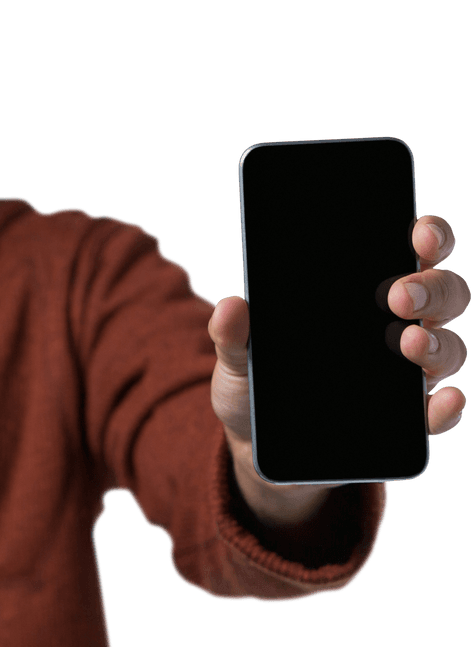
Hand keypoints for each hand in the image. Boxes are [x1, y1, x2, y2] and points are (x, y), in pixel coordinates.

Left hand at [208, 215, 467, 526]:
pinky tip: (442, 401)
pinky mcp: (406, 421)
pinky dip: (445, 407)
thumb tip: (231, 307)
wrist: (256, 443)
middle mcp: (397, 323)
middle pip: (442, 293)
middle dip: (430, 288)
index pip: (412, 249)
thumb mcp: (237, 356)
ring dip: (436, 342)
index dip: (429, 235)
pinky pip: (437, 412)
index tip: (419, 235)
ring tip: (407, 343)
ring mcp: (406, 372)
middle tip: (397, 296)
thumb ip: (233, 334)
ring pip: (448, 346)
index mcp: (362, 289)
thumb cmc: (255, 382)